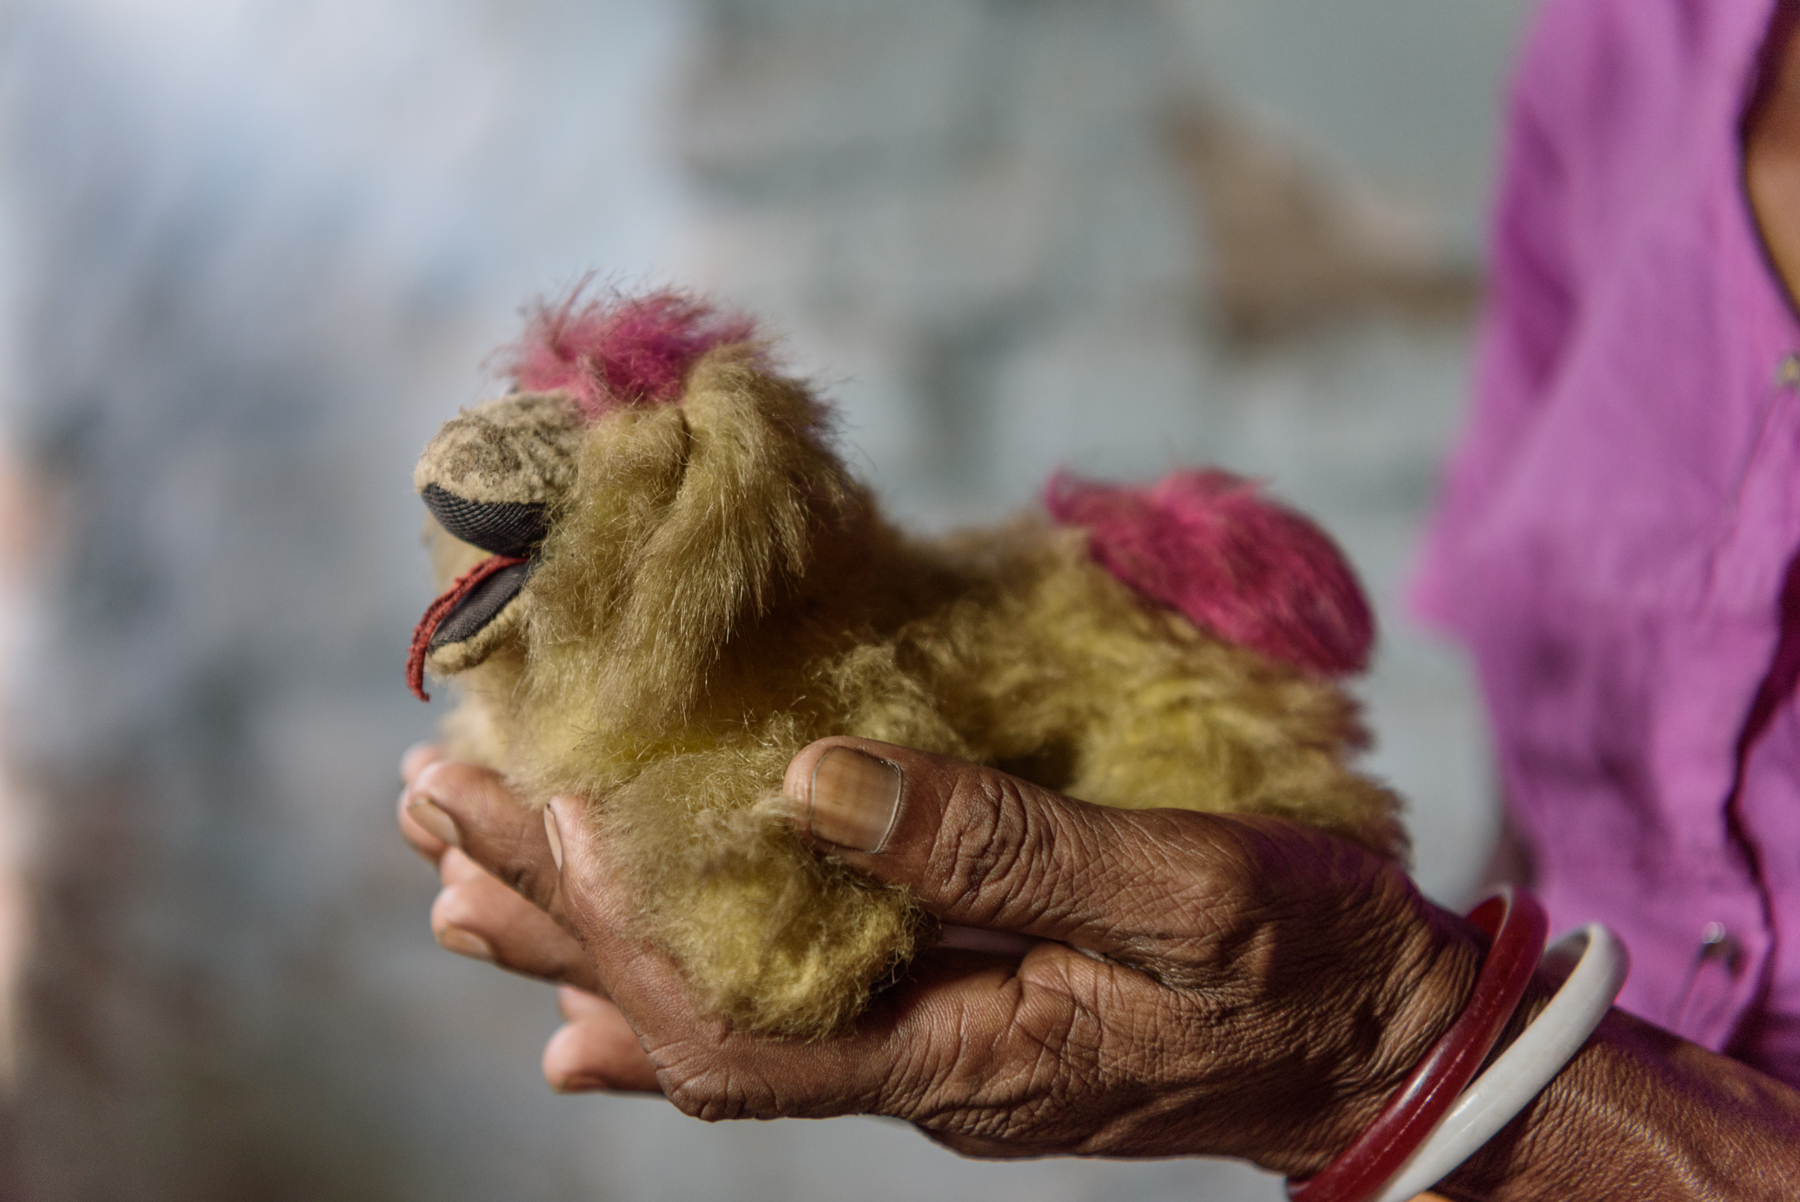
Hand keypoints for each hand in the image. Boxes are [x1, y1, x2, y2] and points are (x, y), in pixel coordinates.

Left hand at [400, 737, 1482, 1172]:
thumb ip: (1001, 845)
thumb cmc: (1302, 965)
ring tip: (459, 877)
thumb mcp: (1185, 891)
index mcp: (962, 1052)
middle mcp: (911, 1072)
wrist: (1372, 1049)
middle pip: (684, 1017)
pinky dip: (660, 985)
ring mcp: (919, 1054)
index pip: (735, 1020)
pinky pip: (766, 1016)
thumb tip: (813, 783)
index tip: (540, 811)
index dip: (623, 928)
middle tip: (435, 807)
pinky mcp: (942, 1019)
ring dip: (581, 945)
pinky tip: (583, 1001)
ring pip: (706, 1017)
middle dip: (550, 916)